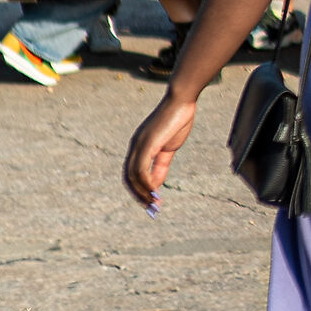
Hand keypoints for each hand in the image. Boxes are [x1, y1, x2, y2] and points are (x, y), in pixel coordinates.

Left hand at [122, 93, 196, 210]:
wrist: (181, 101)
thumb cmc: (177, 120)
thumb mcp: (169, 148)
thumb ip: (161, 165)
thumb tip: (156, 184)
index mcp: (139, 146)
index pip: (132, 173)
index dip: (139, 189)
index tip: (151, 202)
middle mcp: (134, 146)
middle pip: (128, 178)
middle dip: (139, 195)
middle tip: (151, 209)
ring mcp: (139, 144)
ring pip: (133, 176)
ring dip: (143, 193)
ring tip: (155, 204)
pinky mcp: (146, 144)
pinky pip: (141, 169)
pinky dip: (147, 183)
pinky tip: (156, 192)